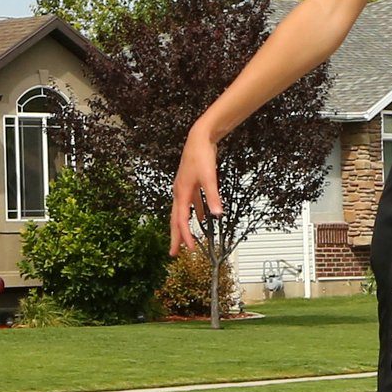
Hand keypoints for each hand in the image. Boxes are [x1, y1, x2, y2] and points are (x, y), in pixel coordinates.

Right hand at [169, 131, 221, 252]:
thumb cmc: (201, 155)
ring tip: (186, 239)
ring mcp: (183, 188)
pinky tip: (201, 218)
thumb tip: (217, 215)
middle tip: (174, 253)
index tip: (189, 249)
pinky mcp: (190, 184)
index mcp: (181, 193)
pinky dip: (195, 213)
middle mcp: (179, 192)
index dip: (184, 235)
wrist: (199, 138)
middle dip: (176, 236)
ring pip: (181, 212)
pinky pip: (191, 203)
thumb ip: (213, 197)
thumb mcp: (210, 177)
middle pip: (175, 220)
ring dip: (184, 226)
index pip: (180, 220)